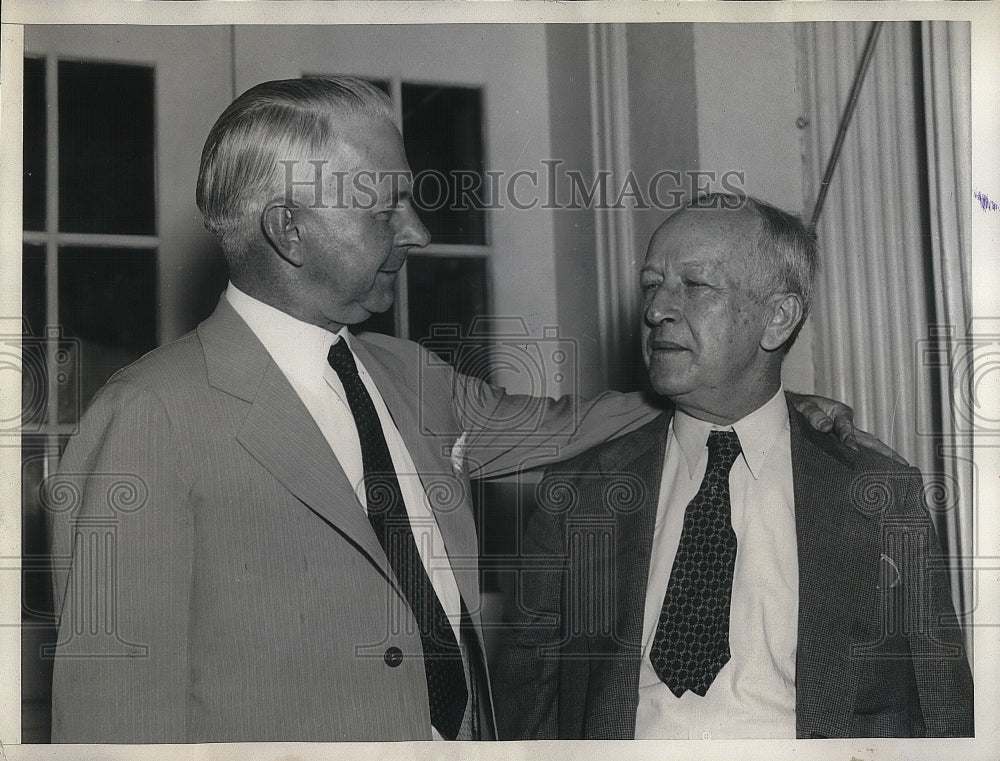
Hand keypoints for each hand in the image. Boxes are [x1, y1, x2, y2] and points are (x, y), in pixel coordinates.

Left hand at [788, 393, 908, 465]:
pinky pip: (857, 453)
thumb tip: (825, 426)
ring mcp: (845, 435)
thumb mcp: (804, 408)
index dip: (849, 438)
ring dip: (882, 458)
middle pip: (869, 440)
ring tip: (897, 472)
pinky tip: (870, 476)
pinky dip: (867, 462)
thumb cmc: (799, 407)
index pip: (847, 428)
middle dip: (886, 452)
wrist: (791, 408)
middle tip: (901, 464)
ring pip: (867, 447)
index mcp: (839, 413)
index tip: (851, 449)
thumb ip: (813, 415)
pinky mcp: (840, 444)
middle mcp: (846, 425)